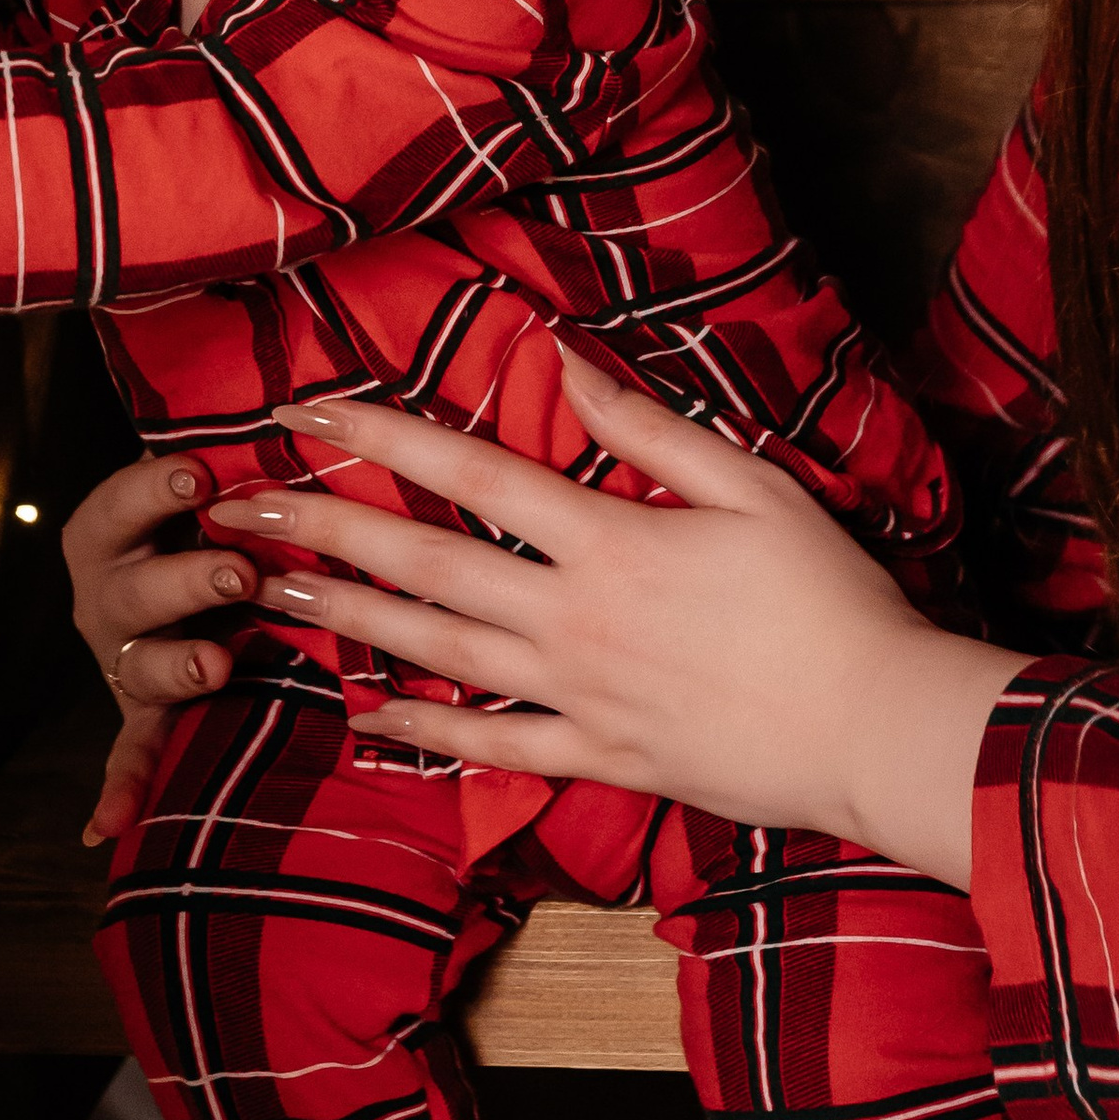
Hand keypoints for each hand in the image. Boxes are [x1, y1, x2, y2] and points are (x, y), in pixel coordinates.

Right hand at [62, 452, 254, 845]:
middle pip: (132, 589)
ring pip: (139, 664)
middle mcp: (110, 593)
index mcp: (115, 529)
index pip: (120, 503)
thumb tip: (305, 405)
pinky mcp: (147, 712)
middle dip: (185, 579)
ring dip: (175, 665)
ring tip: (215, 664)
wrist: (201, 577)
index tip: (200, 474)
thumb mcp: (221, 482)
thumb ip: (242, 458)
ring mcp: (126, 657)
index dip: (154, 488)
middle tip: (240, 570)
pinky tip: (102, 828)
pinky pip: (130, 753)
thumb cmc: (225, 514)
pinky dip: (118, 788)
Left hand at [206, 348, 1018, 884]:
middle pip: (427, 563)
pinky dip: (422, 731)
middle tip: (243, 504)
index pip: (472, 473)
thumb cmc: (832, 599)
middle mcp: (574, 617)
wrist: (876, 726)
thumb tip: (567, 363)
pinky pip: (491, 745)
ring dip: (350, 617)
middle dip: (328, 528)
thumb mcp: (755, 487)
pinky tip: (362, 712)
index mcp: (610, 539)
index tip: (307, 410)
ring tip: (273, 588)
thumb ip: (651, 430)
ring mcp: (579, 694)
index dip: (381, 437)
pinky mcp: (599, 757)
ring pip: (438, 651)